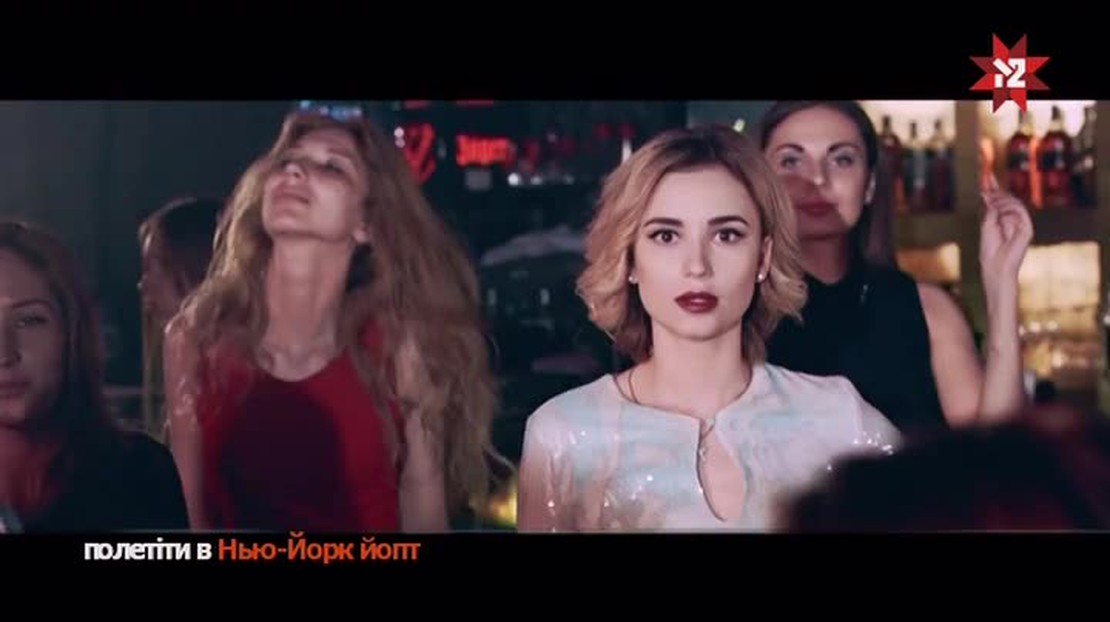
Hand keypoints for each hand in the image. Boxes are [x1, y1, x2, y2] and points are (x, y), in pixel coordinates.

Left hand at [979, 173, 1033, 291]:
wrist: (996, 267)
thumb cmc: (989, 250)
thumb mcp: (986, 226)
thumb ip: (990, 211)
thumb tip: (988, 194)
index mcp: (1002, 218)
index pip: (1000, 199)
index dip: (995, 187)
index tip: (988, 175)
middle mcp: (1013, 219)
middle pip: (1008, 199)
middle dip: (997, 193)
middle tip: (986, 192)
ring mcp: (1022, 224)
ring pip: (1015, 203)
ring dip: (1002, 201)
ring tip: (991, 203)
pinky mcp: (1027, 229)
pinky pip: (1021, 212)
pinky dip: (1009, 208)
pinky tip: (999, 210)